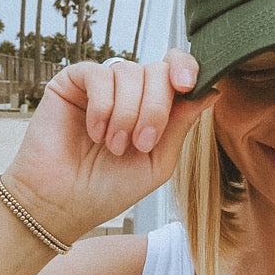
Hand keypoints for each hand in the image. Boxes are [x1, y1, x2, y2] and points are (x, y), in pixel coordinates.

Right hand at [1, 52, 216, 240]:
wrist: (62, 205)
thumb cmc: (109, 188)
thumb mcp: (158, 161)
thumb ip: (181, 125)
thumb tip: (212, 90)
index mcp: (153, 107)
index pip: (176, 71)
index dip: (187, 69)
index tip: (188, 86)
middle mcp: (128, 91)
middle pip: (158, 70)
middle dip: (156, 107)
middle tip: (141, 143)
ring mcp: (100, 85)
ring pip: (130, 72)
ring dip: (127, 114)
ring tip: (114, 146)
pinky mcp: (71, 83)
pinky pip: (99, 74)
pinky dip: (103, 106)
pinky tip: (95, 133)